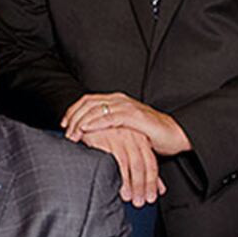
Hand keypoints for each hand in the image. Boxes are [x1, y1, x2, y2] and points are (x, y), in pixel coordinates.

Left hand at [63, 92, 191, 155]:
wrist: (174, 134)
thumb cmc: (150, 134)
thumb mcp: (124, 129)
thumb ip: (108, 127)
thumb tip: (87, 136)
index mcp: (116, 100)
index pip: (87, 101)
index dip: (72, 111)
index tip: (62, 124)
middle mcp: (120, 100)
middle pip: (88, 104)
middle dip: (73, 117)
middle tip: (64, 132)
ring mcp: (127, 106)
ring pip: (96, 110)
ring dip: (81, 122)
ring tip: (72, 135)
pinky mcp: (135, 116)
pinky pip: (110, 118)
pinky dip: (95, 123)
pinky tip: (86, 130)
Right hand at [79, 128, 164, 205]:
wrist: (84, 122)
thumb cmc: (105, 135)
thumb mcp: (127, 148)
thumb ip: (142, 167)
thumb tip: (158, 188)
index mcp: (140, 138)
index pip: (151, 163)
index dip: (152, 182)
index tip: (150, 197)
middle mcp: (133, 136)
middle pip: (142, 165)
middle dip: (142, 186)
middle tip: (140, 202)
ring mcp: (120, 137)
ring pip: (131, 164)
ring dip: (131, 184)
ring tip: (128, 198)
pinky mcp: (106, 138)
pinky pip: (116, 160)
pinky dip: (118, 175)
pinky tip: (116, 187)